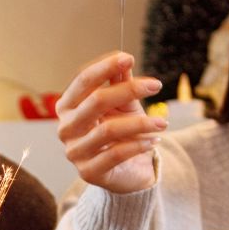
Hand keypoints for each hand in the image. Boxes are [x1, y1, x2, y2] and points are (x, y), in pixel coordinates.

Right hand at [55, 50, 164, 194]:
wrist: (129, 170)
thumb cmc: (123, 132)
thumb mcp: (124, 104)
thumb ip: (121, 83)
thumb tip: (124, 61)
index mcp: (68, 106)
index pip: (83, 81)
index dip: (105, 67)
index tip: (129, 57)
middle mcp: (65, 128)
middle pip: (95, 101)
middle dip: (128, 90)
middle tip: (155, 85)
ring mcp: (74, 152)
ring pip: (108, 130)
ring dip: (140, 123)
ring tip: (162, 122)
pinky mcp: (88, 172)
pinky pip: (116, 154)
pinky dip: (138, 145)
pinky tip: (154, 140)